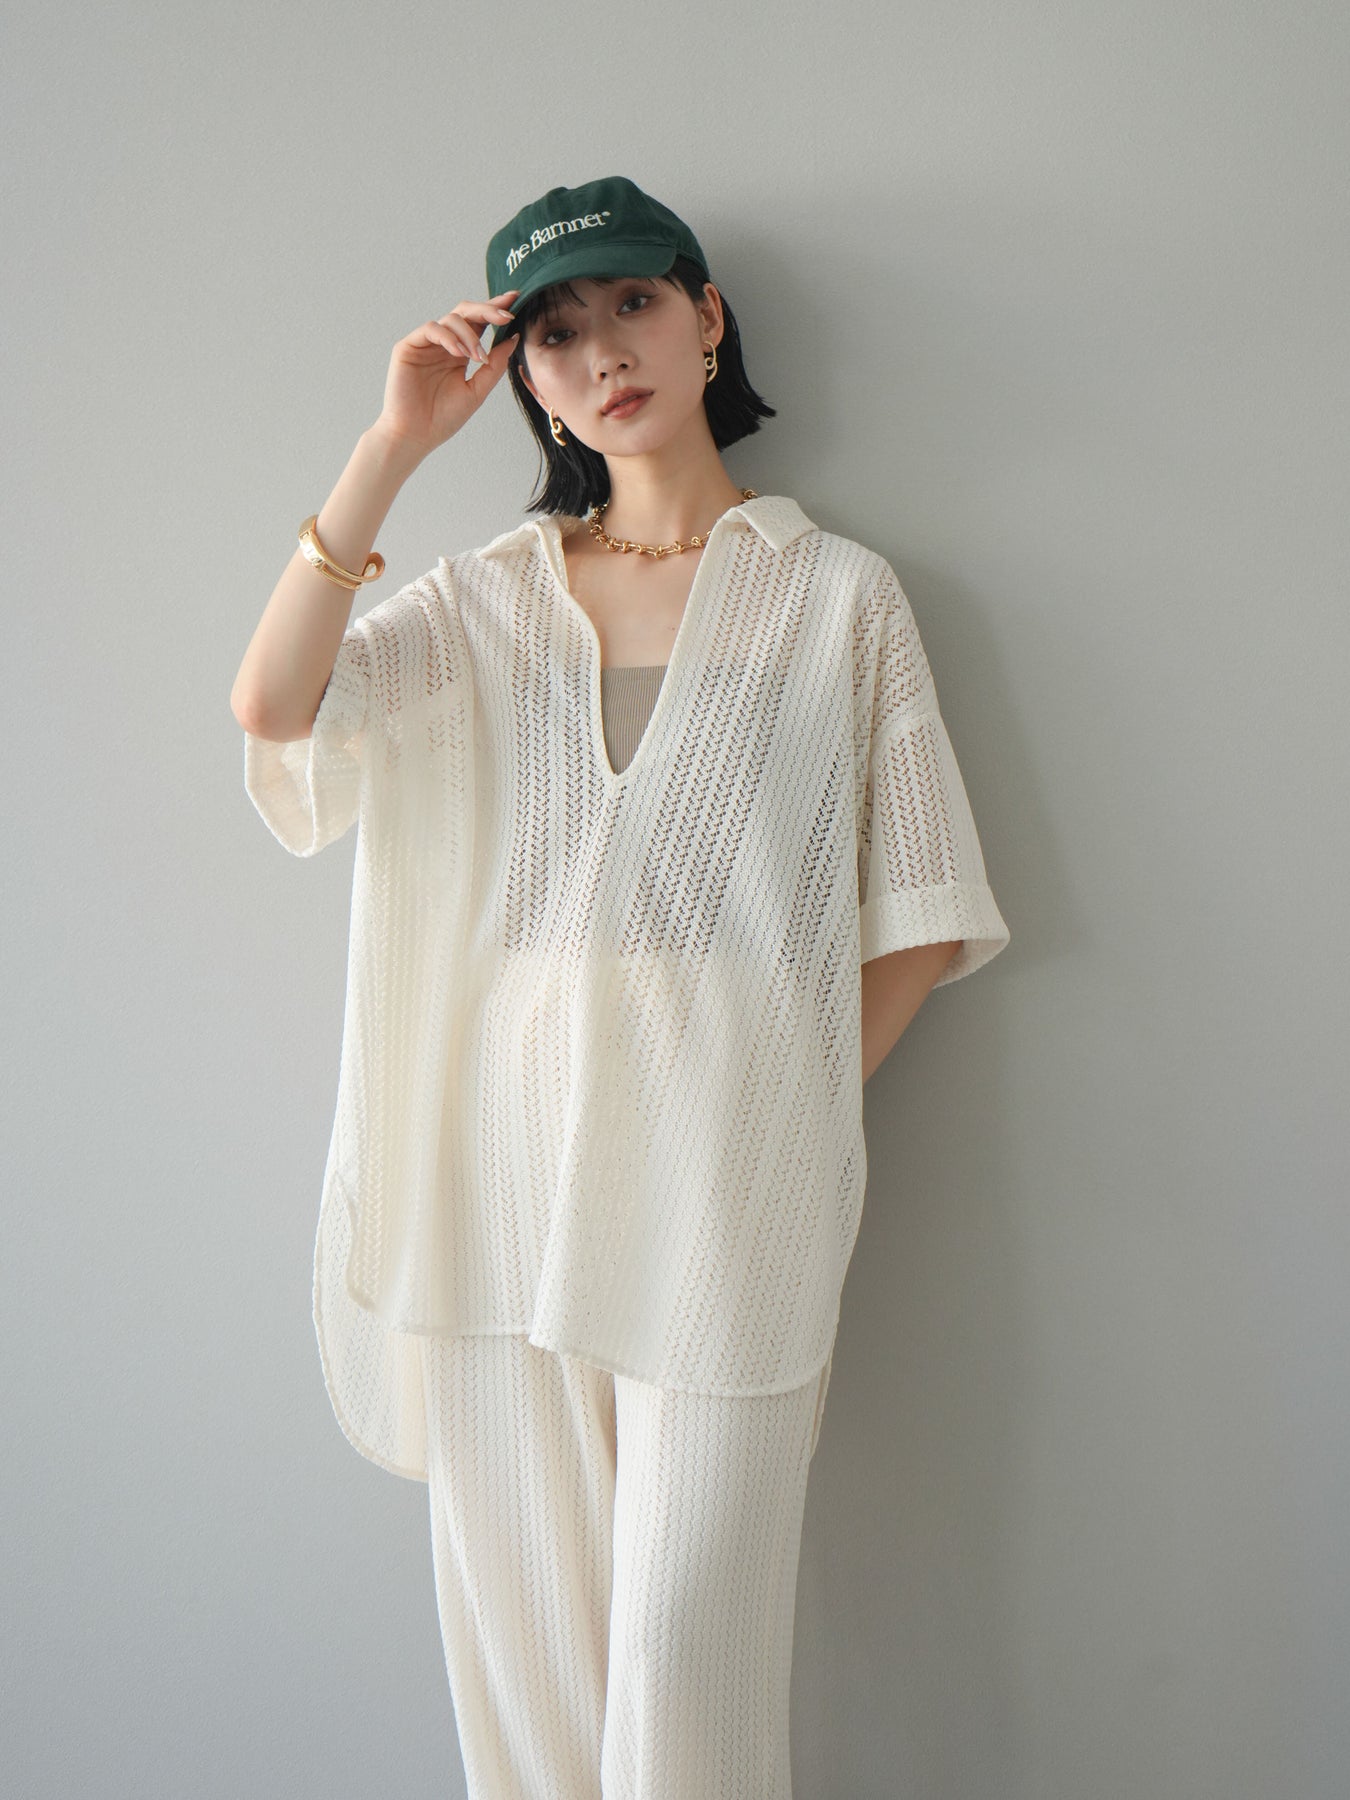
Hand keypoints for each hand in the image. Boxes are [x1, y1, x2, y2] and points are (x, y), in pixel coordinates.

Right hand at [373, 288, 520, 459]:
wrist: (416, 436)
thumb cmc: (443, 418)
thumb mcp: (478, 391)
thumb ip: (495, 365)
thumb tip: (513, 339)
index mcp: (460, 353)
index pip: (479, 323)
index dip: (495, 309)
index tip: (516, 299)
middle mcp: (444, 344)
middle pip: (466, 312)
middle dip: (487, 310)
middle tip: (506, 315)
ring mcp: (426, 344)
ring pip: (451, 319)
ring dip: (470, 335)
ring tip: (477, 357)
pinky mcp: (408, 346)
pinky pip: (431, 329)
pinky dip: (448, 337)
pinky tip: (458, 353)